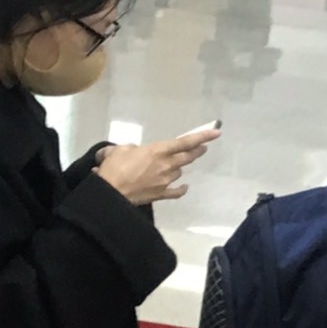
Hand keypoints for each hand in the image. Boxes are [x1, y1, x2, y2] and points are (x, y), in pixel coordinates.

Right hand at [95, 128, 216, 204]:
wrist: (110, 193)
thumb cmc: (114, 167)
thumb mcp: (120, 149)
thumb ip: (132, 148)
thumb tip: (135, 152)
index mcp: (158, 151)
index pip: (185, 142)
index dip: (202, 137)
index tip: (216, 133)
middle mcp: (167, 165)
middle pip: (188, 157)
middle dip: (197, 151)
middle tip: (202, 148)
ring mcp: (167, 181)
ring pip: (179, 172)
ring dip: (177, 168)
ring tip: (171, 166)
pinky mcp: (162, 194)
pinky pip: (177, 191)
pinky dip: (181, 189)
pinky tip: (184, 187)